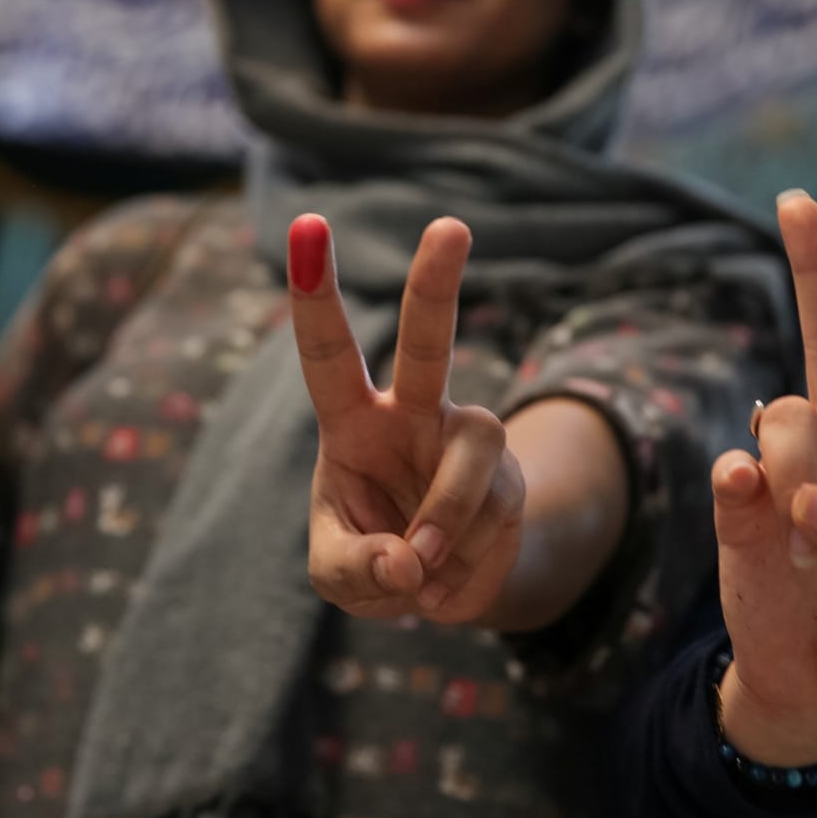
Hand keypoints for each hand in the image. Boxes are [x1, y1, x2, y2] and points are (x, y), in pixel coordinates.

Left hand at [289, 213, 524, 623]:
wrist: (438, 592)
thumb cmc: (369, 559)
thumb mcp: (337, 574)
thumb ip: (355, 569)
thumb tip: (407, 563)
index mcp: (353, 420)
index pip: (328, 351)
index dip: (314, 292)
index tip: (307, 225)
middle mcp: (414, 412)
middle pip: (430, 340)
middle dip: (436, 283)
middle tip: (449, 226)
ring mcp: (468, 438)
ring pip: (472, 456)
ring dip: (444, 521)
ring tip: (422, 568)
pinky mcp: (509, 474)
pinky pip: (495, 513)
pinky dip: (465, 562)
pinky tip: (449, 573)